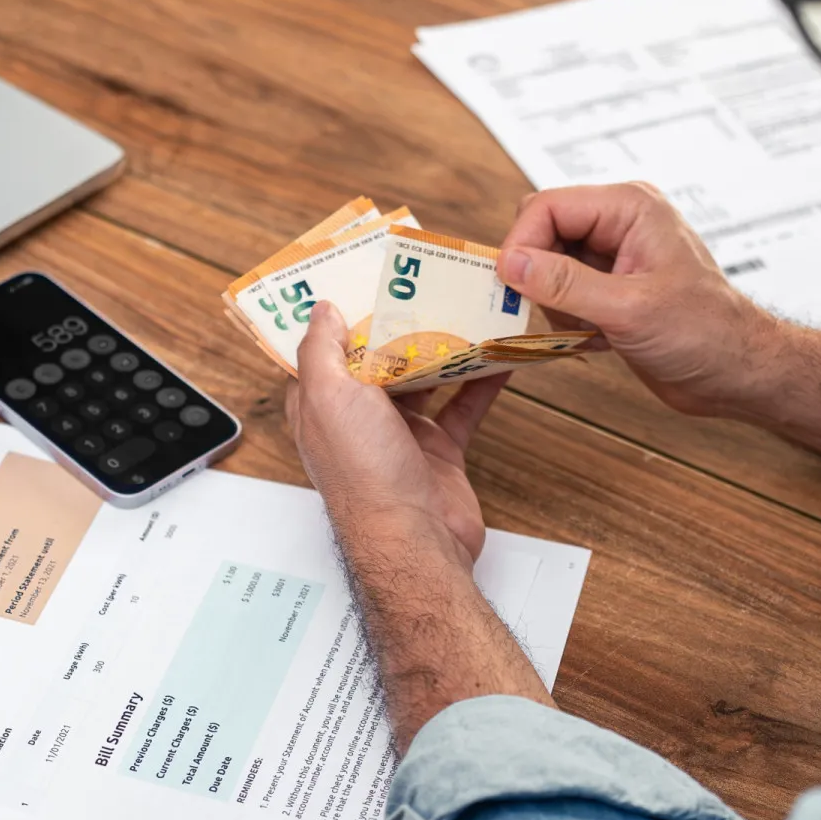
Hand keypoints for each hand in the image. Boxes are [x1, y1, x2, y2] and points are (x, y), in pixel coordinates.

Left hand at [285, 301, 506, 567]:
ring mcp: (400, 435)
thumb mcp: (329, 397)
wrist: (416, 542)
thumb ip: (321, 350)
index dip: (334, 315)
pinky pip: (463, 407)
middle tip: (423, 280)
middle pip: (377, 357)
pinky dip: (482, 382)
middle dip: (398, 321)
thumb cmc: (365, 475)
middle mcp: (357, 418)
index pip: (320, 350)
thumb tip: (322, 310)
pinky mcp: (438, 450)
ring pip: (423, 377)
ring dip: (444, 346)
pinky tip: (500, 356)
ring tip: (466, 306)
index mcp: (321, 405)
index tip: (355, 277)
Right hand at [499, 182, 788, 417]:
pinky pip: (562, 292)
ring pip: (546, 265)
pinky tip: (596, 338)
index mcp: (629, 208)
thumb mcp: (629, 309)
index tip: (510, 286)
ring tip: (588, 329)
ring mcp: (614, 255)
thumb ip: (565, 284)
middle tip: (549, 313)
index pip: (547, 207)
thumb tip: (511, 264)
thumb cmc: (706, 333)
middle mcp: (619, 223)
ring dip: (554, 304)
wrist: (737, 372)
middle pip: (542, 232)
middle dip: (536, 275)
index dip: (521, 244)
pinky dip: (565, 318)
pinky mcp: (610, 287)